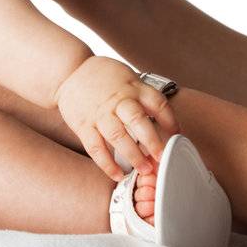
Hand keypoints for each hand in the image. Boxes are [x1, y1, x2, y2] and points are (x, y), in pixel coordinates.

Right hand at [55, 55, 179, 180]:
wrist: (69, 71)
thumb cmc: (104, 77)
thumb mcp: (128, 77)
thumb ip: (144, 96)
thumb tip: (166, 121)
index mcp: (133, 88)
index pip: (157, 103)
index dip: (170, 121)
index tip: (177, 136)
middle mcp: (117, 100)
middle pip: (137, 120)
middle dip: (152, 142)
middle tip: (162, 159)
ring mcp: (100, 113)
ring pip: (117, 136)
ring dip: (133, 155)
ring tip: (144, 170)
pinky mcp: (83, 125)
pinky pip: (96, 147)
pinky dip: (107, 164)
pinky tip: (118, 175)